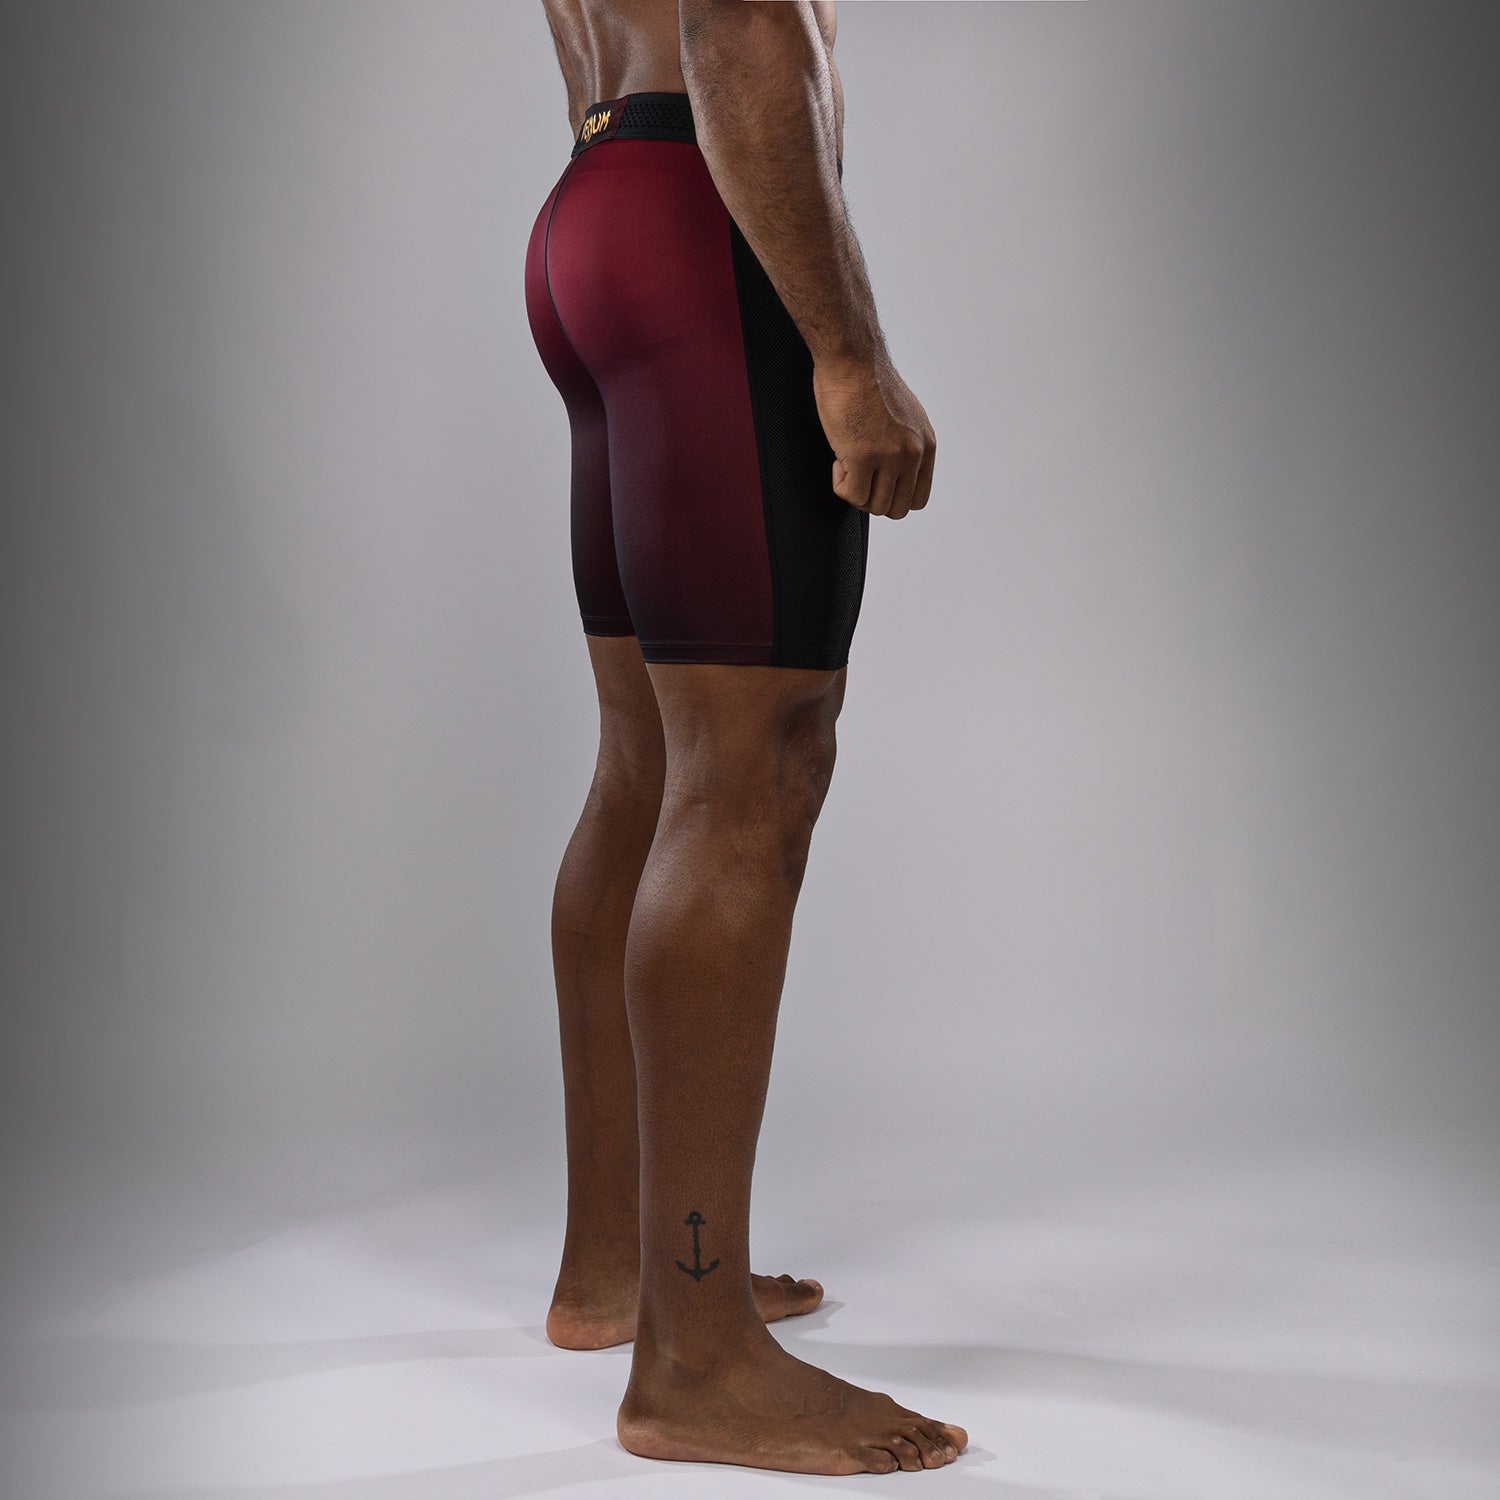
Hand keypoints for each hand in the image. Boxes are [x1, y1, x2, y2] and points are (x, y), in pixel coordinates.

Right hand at [812, 350, 935, 518]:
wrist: (852, 359)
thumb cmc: (868, 381)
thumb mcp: (904, 417)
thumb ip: (905, 445)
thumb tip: (893, 472)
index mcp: (926, 445)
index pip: (918, 499)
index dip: (892, 496)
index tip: (876, 480)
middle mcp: (913, 454)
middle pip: (896, 509)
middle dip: (873, 499)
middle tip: (858, 476)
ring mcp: (889, 457)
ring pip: (874, 506)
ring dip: (855, 492)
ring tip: (847, 463)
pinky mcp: (863, 457)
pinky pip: (852, 495)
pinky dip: (841, 485)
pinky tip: (839, 460)